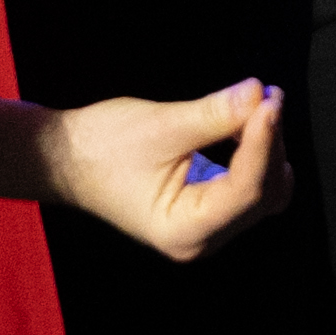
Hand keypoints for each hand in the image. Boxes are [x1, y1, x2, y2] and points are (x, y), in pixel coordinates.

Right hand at [30, 77, 288, 261]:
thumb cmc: (100, 147)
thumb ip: (214, 114)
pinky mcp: (206, 210)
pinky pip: (246, 186)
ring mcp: (205, 229)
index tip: (269, 102)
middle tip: (266, 95)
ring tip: (260, 104)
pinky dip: (253, 153)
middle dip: (269, 145)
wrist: (65, 159)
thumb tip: (259, 94)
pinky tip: (248, 122)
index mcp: (183, 231)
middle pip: (263, 195)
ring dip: (266, 148)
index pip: (246, 190)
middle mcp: (200, 240)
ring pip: (262, 192)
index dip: (264, 143)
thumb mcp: (160, 126)